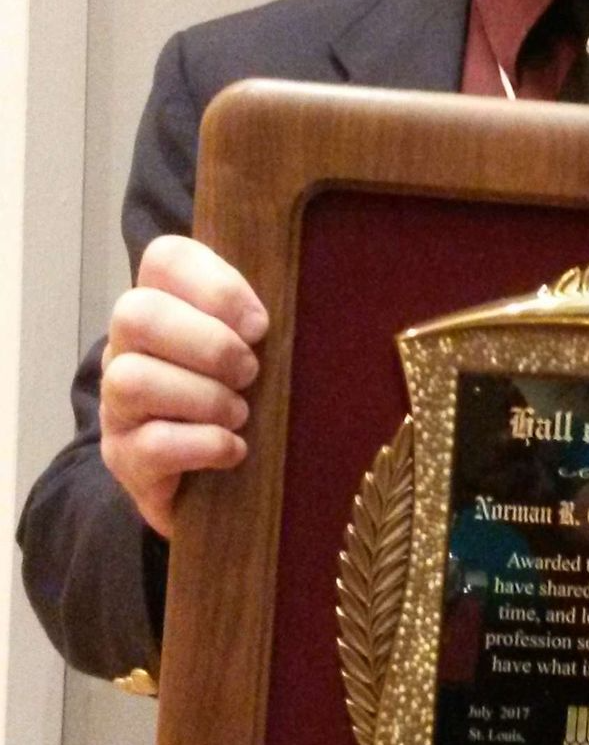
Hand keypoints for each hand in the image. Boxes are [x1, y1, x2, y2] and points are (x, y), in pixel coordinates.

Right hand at [100, 235, 268, 538]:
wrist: (219, 484)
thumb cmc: (248, 402)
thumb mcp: (262, 351)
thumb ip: (268, 321)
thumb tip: (315, 304)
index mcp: (164, 304)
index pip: (166, 259)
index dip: (217, 286)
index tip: (260, 325)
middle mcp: (127, 347)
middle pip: (136, 313)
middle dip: (207, 344)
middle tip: (251, 373)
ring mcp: (117, 403)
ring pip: (132, 380)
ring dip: (203, 397)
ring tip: (241, 415)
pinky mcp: (124, 457)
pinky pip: (151, 444)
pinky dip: (204, 445)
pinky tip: (233, 450)